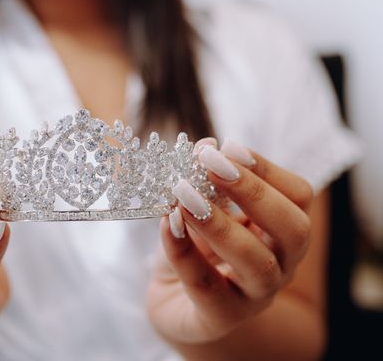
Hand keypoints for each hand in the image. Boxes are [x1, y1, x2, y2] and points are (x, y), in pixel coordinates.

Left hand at [146, 139, 312, 343]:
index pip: (297, 195)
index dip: (266, 168)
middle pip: (293, 228)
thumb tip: (206, 145)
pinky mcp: (221, 317)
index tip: (228, 147)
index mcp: (281, 230)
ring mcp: (255, 295)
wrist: (175, 302)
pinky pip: (206, 285)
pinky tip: (166, 224)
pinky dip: (183, 251)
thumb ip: (204, 182)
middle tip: (210, 165)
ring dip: (219, 223)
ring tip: (183, 195)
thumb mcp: (201, 209)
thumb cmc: (197, 249)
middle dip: (253, 192)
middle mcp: (281, 263)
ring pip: (257, 263)